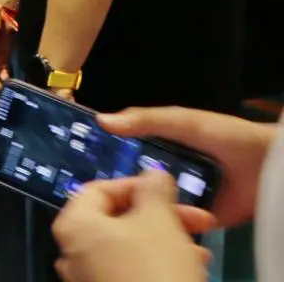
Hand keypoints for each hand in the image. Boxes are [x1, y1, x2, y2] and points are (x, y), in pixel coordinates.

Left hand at [54, 171, 213, 281]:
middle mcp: (73, 252)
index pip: (98, 189)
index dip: (136, 185)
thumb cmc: (154, 267)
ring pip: (131, 247)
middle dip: (162, 217)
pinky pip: (132, 271)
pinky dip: (159, 264)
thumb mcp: (159, 219)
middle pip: (119, 220)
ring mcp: (88, 279)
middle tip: (199, 220)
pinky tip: (192, 268)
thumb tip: (153, 173)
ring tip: (200, 251)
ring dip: (168, 241)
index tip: (169, 189)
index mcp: (74, 225)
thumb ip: (154, 189)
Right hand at [99, 107, 276, 228]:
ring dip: (138, 208)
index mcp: (164, 148)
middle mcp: (170, 173)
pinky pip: (175, 224)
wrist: (267, 166)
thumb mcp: (182, 121)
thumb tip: (101, 121)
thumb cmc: (224, 137)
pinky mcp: (200, 219)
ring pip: (152, 204)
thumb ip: (146, 120)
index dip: (107, 158)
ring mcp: (185, 198)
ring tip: (112, 212)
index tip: (80, 164)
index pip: (128, 154)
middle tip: (94, 195)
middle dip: (119, 186)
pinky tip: (143, 225)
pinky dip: (164, 225)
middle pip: (137, 181)